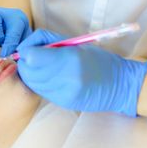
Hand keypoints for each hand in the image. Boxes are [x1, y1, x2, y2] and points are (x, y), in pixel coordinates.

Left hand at [16, 29, 146, 115]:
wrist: (121, 85)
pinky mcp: (64, 103)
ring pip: (33, 83)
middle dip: (25, 63)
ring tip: (41, 67)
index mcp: (70, 58)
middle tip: (31, 57)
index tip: (29, 48)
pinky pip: (42, 91)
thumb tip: (27, 48)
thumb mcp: (77, 45)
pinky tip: (49, 77)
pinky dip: (40, 84)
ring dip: (31, 74)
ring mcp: (65, 93)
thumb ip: (51, 44)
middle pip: (29, 71)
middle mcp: (66, 77)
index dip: (26, 50)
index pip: (32, 56)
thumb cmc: (100, 60)